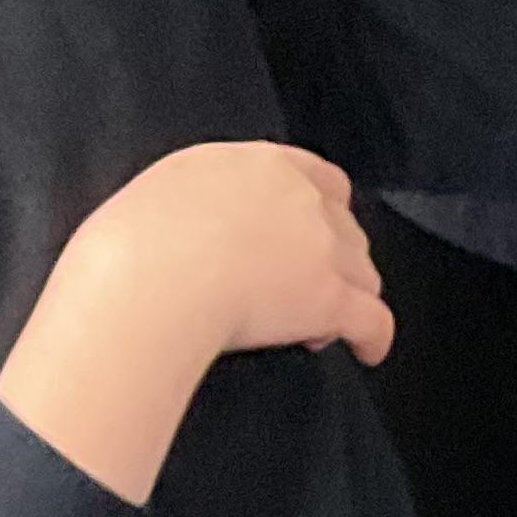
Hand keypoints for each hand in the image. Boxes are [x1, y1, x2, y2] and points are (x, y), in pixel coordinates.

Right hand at [0, 147, 391, 510]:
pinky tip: (367, 352)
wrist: (152, 273)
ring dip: (348, 298)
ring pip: (364, 274)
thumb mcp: (177, 184)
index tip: (313, 235)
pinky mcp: (331, 298)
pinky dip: (373, 338)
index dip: (325, 212)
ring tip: (314, 326)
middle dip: (334, 260)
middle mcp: (303, 200)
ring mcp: (322, 248)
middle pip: (347, 230)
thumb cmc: (141, 235)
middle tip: (303, 290)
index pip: (322, 180)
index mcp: (264, 164)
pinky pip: (374, 321)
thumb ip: (217, 193)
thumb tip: (216, 219)